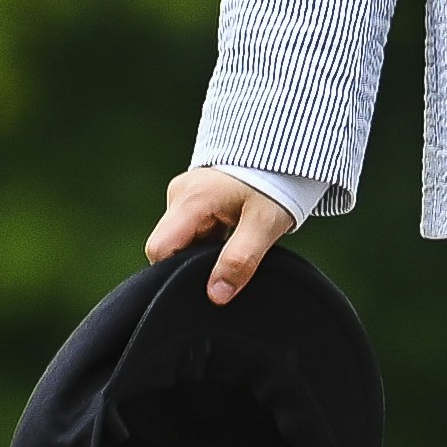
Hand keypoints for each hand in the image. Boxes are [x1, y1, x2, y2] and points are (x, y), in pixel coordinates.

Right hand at [149, 166, 299, 302]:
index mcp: (191, 200)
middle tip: (227, 266)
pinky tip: (233, 238)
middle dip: (193, 262)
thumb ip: (240, 260)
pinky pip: (193, 228)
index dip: (175, 272)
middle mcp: (181, 194)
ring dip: (204, 251)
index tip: (204, 282)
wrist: (287, 150)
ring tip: (235, 247)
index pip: (159, 249)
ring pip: (183, 238)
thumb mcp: (263, 224)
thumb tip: (216, 295)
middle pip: (170, 245)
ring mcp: (186, 193)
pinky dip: (210, 240)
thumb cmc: (276, 183)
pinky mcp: (197, 196)